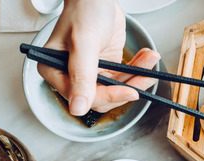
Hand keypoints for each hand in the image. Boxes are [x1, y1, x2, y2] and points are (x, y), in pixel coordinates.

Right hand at [38, 0, 160, 114]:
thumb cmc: (84, 10)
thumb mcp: (83, 42)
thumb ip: (81, 75)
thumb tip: (77, 108)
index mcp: (54, 71)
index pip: (82, 97)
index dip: (108, 96)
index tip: (130, 91)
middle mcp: (70, 75)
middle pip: (101, 98)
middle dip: (127, 87)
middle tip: (144, 76)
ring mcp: (89, 73)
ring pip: (116, 89)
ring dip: (137, 77)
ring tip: (150, 60)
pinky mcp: (106, 68)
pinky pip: (124, 78)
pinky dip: (138, 69)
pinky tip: (146, 58)